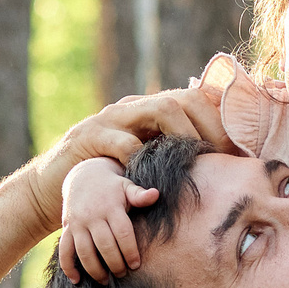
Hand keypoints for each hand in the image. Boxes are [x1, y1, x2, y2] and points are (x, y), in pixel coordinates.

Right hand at [27, 87, 234, 233]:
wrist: (50, 188)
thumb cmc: (105, 183)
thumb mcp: (141, 169)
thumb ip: (169, 161)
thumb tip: (217, 172)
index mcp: (148, 113)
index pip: (194, 100)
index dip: (220, 123)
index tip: (238, 153)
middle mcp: (132, 109)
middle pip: (181, 99)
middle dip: (208, 127)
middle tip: (222, 159)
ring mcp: (110, 119)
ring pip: (157, 108)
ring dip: (183, 135)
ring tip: (194, 161)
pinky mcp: (88, 138)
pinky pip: (120, 139)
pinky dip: (139, 155)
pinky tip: (151, 177)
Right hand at [57, 159, 157, 282]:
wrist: (83, 176)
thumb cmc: (111, 187)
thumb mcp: (126, 186)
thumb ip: (139, 195)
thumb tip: (156, 194)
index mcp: (110, 207)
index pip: (122, 233)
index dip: (130, 251)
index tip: (136, 265)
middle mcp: (92, 216)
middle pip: (104, 246)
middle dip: (115, 264)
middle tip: (123, 275)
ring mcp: (77, 223)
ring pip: (84, 251)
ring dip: (94, 270)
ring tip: (105, 281)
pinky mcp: (66, 228)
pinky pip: (64, 250)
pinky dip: (68, 266)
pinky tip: (76, 280)